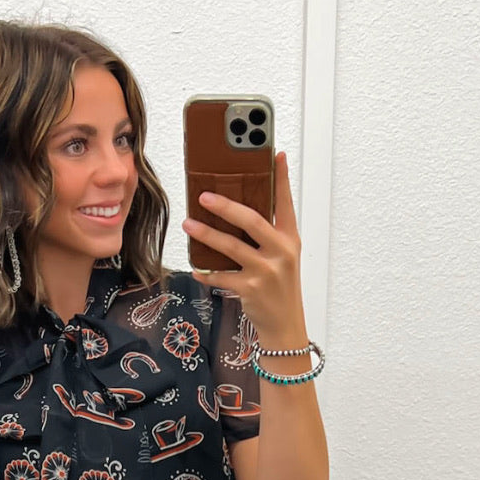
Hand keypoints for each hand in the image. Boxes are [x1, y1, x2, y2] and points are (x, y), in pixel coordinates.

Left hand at [181, 150, 304, 338]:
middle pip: (251, 221)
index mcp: (290, 239)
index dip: (281, 178)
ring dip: (206, 235)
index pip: (286, 202)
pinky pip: (221, 275)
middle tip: (204, 197)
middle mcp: (281, 252)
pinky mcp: (251, 289)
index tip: (275, 155)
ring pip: (231, 247)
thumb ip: (267, 233)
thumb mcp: (282, 257)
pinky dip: (206, 271)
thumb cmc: (280, 287)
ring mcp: (266, 271)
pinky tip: (196, 267)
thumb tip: (236, 210)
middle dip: (225, 206)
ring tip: (189, 225)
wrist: (285, 324)